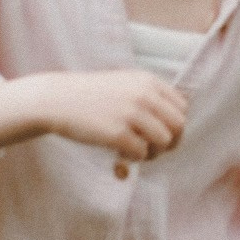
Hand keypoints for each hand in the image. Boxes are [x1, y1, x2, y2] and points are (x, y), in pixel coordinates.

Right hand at [28, 68, 190, 160]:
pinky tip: (120, 154)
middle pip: (178, 126)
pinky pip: (142, 153)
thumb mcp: (125, 84)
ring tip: (137, 152)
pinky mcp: (117, 133)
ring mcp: (131, 113)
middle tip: (154, 149)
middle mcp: (144, 94)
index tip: (161, 133)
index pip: (182, 107)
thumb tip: (177, 123)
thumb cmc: (91, 96)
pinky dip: (134, 158)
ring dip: (154, 153)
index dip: (175, 125)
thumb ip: (150, 96)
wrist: (57, 100)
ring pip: (164, 141)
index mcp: (148, 81)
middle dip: (170, 142)